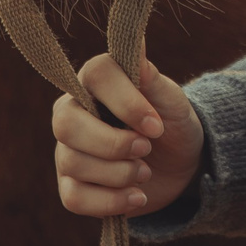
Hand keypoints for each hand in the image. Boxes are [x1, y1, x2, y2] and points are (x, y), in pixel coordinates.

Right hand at [52, 53, 202, 218]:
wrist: (178, 165)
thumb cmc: (170, 122)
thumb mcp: (171, 100)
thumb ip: (151, 76)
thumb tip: (136, 44)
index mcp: (96, 81)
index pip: (96, 75)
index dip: (126, 101)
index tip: (155, 125)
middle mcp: (73, 112)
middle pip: (66, 124)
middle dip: (113, 144)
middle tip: (146, 148)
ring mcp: (67, 150)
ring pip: (72, 163)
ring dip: (119, 174)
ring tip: (145, 172)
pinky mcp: (71, 186)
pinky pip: (74, 198)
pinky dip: (111, 202)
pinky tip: (136, 196)